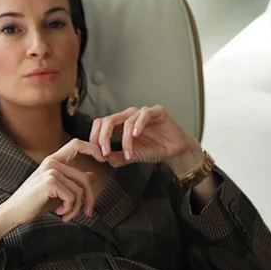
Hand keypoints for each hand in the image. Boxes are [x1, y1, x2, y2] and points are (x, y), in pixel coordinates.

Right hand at [0, 137, 101, 250]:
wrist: (13, 212)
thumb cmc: (33, 203)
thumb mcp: (57, 191)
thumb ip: (73, 182)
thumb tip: (92, 175)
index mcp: (53, 161)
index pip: (76, 144)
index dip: (92, 148)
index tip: (103, 157)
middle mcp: (52, 163)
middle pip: (84, 178)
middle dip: (89, 198)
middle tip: (87, 212)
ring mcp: (51, 171)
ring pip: (79, 190)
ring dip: (76, 208)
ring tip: (67, 216)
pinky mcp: (50, 183)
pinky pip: (72, 197)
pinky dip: (69, 210)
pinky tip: (60, 214)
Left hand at [88, 105, 203, 174]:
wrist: (174, 151)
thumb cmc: (154, 150)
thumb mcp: (131, 156)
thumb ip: (116, 157)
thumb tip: (103, 158)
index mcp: (120, 125)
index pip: (101, 124)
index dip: (96, 137)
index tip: (98, 154)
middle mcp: (129, 116)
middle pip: (108, 120)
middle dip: (104, 137)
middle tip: (106, 152)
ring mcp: (142, 113)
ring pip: (126, 121)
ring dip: (125, 141)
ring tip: (129, 154)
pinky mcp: (157, 112)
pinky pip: (144, 114)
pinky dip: (138, 125)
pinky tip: (137, 136)